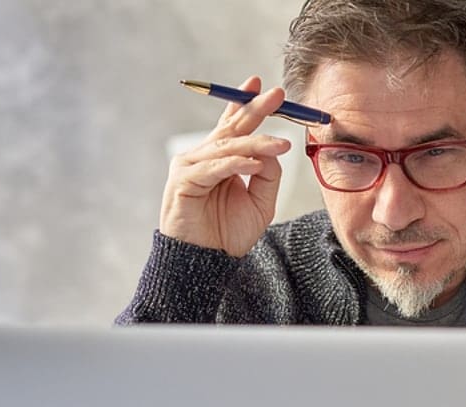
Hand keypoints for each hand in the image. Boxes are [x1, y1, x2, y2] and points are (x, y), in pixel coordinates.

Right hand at [159, 76, 291, 256]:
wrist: (208, 262)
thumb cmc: (229, 234)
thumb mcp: (261, 202)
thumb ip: (268, 176)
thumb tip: (273, 152)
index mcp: (219, 159)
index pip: (232, 124)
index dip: (244, 103)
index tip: (260, 83)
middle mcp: (202, 158)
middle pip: (230, 128)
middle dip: (254, 109)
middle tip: (275, 94)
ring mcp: (189, 168)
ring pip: (226, 148)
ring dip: (256, 144)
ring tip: (282, 144)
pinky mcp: (183, 183)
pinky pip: (214, 168)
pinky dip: (235, 164)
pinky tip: (254, 164)